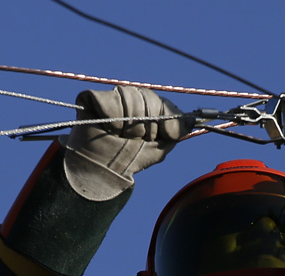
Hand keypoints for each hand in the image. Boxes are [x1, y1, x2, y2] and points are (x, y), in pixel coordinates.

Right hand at [63, 86, 193, 200]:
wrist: (105, 170)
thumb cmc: (131, 159)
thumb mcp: (160, 147)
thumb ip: (176, 130)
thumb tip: (194, 119)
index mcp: (149, 107)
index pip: (163, 102)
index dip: (165, 118)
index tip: (161, 136)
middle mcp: (131, 98)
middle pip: (147, 97)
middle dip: (146, 124)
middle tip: (136, 139)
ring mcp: (112, 97)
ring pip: (128, 96)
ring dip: (128, 124)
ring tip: (121, 136)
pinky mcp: (91, 98)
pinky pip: (107, 99)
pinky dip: (110, 116)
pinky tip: (109, 128)